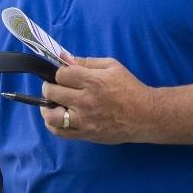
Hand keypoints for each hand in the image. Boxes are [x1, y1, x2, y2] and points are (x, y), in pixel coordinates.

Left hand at [38, 57, 153, 143]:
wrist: (145, 115)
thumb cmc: (129, 88)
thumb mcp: (112, 66)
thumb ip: (87, 61)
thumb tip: (64, 58)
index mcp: (93, 81)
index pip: (61, 74)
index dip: (59, 73)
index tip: (63, 75)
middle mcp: (86, 100)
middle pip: (52, 92)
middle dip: (50, 87)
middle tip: (55, 87)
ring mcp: (84, 119)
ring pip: (51, 115)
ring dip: (47, 108)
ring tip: (53, 104)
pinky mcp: (86, 134)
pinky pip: (60, 132)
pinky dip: (53, 124)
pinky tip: (58, 117)